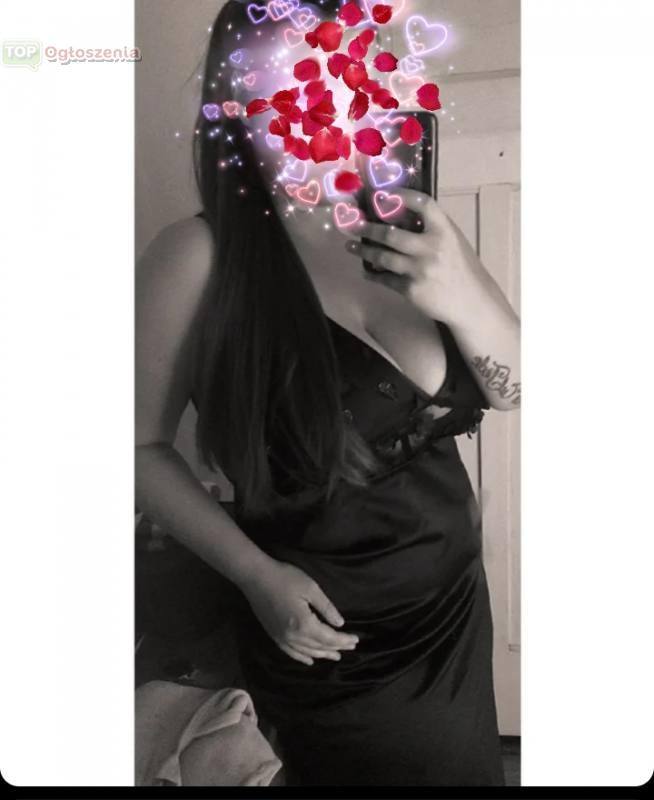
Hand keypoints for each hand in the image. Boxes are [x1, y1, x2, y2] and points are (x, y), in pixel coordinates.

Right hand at [241, 560, 358, 665]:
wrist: (255, 577)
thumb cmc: (285, 578)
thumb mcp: (311, 588)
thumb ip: (326, 608)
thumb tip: (340, 624)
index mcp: (304, 624)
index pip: (329, 638)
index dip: (343, 640)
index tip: (356, 640)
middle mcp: (293, 637)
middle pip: (319, 647)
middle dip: (336, 647)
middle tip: (350, 647)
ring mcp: (282, 638)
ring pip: (307, 652)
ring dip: (322, 654)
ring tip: (335, 656)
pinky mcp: (274, 636)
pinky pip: (291, 652)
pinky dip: (303, 657)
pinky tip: (310, 660)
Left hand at [343, 188, 485, 325]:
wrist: (472, 302)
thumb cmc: (461, 268)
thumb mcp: (453, 241)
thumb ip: (432, 229)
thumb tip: (399, 215)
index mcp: (445, 230)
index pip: (422, 204)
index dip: (401, 196)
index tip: (382, 194)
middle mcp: (431, 247)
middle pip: (390, 234)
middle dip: (367, 228)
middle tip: (352, 224)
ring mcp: (420, 270)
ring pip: (382, 257)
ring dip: (363, 250)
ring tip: (349, 246)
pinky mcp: (411, 290)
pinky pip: (386, 279)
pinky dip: (374, 274)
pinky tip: (366, 271)